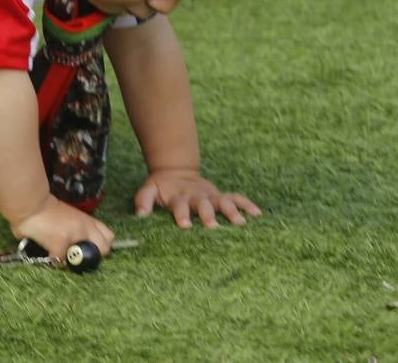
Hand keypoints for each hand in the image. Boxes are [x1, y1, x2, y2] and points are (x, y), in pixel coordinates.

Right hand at [11, 197, 114, 260]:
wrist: (32, 204)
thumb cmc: (49, 211)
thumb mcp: (72, 216)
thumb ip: (81, 228)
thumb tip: (85, 245)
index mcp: (88, 221)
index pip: (109, 237)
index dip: (102, 247)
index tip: (91, 250)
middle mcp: (85, 227)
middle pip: (104, 249)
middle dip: (93, 257)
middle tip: (79, 256)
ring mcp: (74, 235)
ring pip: (81, 259)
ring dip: (71, 259)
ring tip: (60, 253)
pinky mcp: (60, 243)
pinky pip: (60, 260)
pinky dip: (52, 258)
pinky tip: (47, 250)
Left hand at [134, 168, 261, 228]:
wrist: (175, 170)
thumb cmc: (161, 187)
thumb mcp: (148, 190)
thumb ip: (143, 201)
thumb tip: (140, 216)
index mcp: (178, 197)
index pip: (179, 206)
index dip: (181, 214)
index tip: (184, 226)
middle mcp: (196, 197)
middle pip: (203, 205)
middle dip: (208, 215)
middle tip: (213, 226)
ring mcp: (210, 195)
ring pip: (223, 202)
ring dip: (231, 211)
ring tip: (240, 223)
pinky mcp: (220, 195)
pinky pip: (236, 197)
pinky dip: (246, 204)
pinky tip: (258, 214)